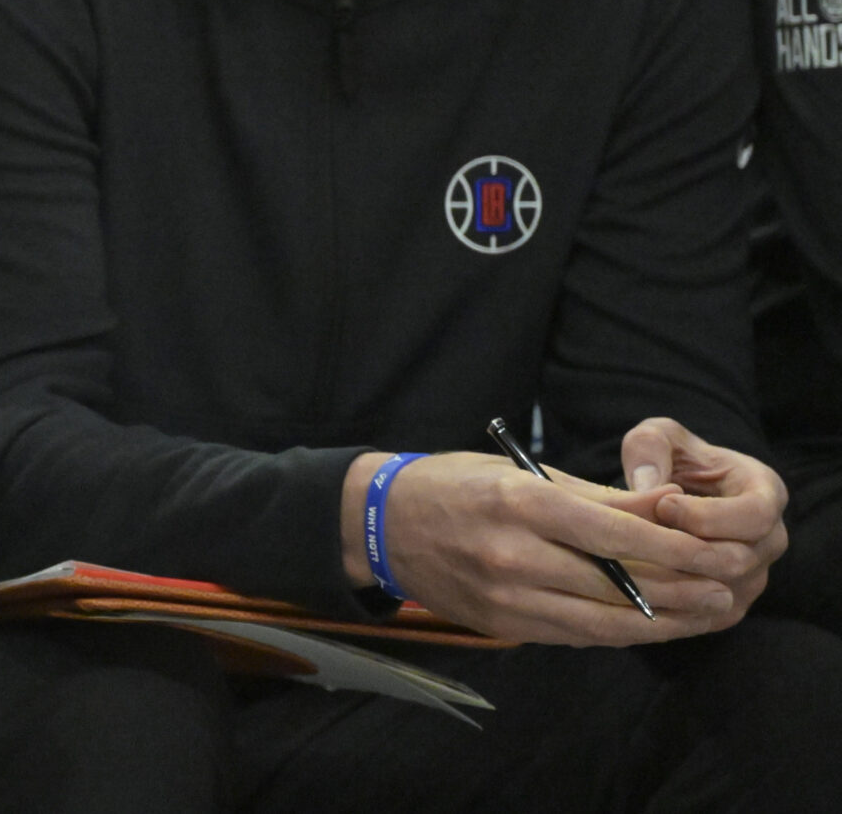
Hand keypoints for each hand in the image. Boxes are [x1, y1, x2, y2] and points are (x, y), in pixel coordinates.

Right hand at [341, 449, 757, 646]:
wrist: (383, 525)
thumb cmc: (456, 484)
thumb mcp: (521, 472)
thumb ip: (596, 495)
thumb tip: (668, 505)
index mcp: (517, 503)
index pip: (613, 532)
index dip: (672, 545)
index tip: (713, 546)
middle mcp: (511, 554)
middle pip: (616, 582)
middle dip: (679, 587)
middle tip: (723, 587)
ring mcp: (505, 597)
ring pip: (602, 620)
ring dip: (662, 620)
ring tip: (702, 612)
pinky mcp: (503, 626)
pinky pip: (576, 635)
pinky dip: (619, 630)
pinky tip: (651, 622)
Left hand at [624, 417, 787, 612]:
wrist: (679, 495)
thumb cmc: (672, 460)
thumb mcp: (660, 437)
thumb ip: (651, 447)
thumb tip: (648, 485)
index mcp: (765, 493)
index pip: (754, 516)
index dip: (708, 515)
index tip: (663, 505)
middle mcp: (770, 540)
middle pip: (738, 560)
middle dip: (686, 551)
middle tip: (640, 538)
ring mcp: (755, 577)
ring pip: (722, 593)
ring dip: (675, 581)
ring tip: (633, 562)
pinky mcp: (731, 604)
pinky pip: (707, 615)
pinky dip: (672, 606)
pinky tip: (637, 590)